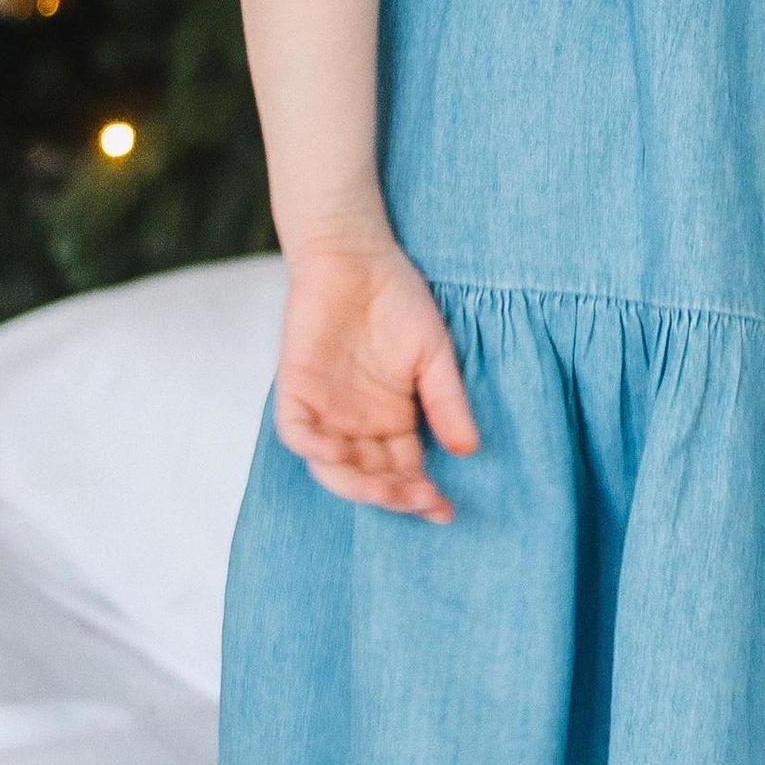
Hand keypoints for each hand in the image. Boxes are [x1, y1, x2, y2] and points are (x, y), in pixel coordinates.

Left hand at [272, 231, 478, 521]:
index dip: (421, 495)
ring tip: (389, 488)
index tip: (445, 511)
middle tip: (420, 498)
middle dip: (395, 495)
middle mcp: (357, 424)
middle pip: (370, 478)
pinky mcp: (295, 391)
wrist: (355, 253)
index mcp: (390, 419)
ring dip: (358, 484)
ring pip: (333, 468)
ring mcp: (324, 410)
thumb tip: (469, 450)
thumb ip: (446, 399)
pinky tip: (337, 451)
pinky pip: (298, 434)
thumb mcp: (434, 350)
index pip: (404, 471)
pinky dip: (314, 448)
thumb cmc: (398, 298)